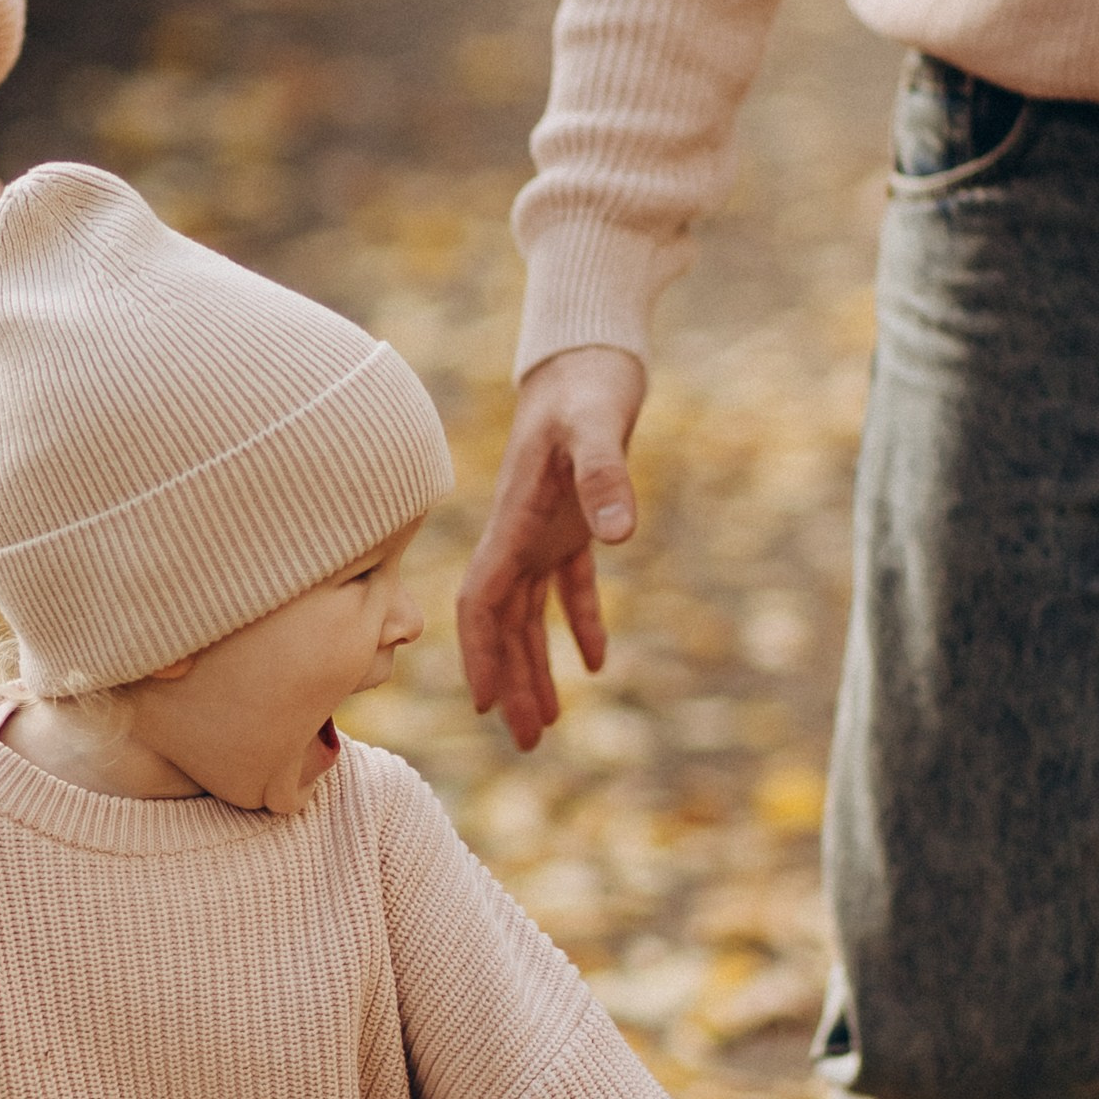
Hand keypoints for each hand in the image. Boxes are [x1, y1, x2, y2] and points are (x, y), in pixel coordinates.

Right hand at [457, 345, 645, 750]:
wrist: (588, 353)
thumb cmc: (587, 385)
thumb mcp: (598, 426)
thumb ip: (605, 476)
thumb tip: (617, 536)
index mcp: (513, 521)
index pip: (482, 601)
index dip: (481, 653)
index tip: (485, 705)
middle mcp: (520, 533)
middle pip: (504, 622)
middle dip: (510, 681)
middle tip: (525, 745)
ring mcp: (543, 530)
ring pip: (530, 613)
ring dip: (536, 666)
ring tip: (547, 724)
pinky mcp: (571, 522)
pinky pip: (569, 585)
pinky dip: (581, 622)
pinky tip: (599, 662)